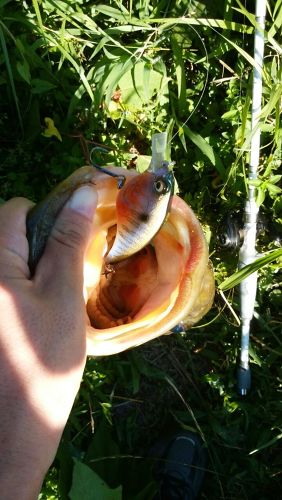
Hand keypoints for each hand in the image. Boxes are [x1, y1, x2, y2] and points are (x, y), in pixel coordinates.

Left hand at [0, 186, 96, 498]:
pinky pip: (2, 286)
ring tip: (47, 302)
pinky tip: (30, 318)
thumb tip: (84, 193)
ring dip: (28, 269)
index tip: (69, 246)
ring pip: (6, 262)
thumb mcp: (64, 297)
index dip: (47, 218)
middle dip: (35, 246)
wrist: (12, 431)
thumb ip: (70, 241)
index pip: (13, 210)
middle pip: (4, 235)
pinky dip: (18, 289)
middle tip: (59, 281)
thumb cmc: (46, 363)